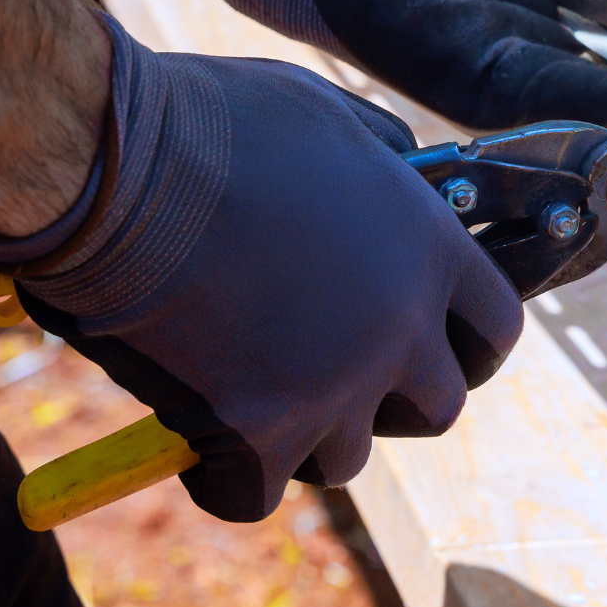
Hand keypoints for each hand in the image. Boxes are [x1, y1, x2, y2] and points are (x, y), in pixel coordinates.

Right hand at [0, 18, 522, 520]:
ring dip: (302, 433)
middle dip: (391, 401)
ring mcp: (334, 386)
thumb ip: (377, 160)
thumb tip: (398, 175)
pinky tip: (193, 433)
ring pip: (344, 455)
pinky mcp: (258, 433)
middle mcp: (399, 325)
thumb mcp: (320, 114)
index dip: (464, 343)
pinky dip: (225, 476)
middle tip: (330, 375)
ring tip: (240, 379)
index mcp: (427, 246)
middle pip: (439, 406)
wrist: (109, 170)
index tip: (432, 349)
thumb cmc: (203, 125)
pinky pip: (255, 493)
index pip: (496, 326)